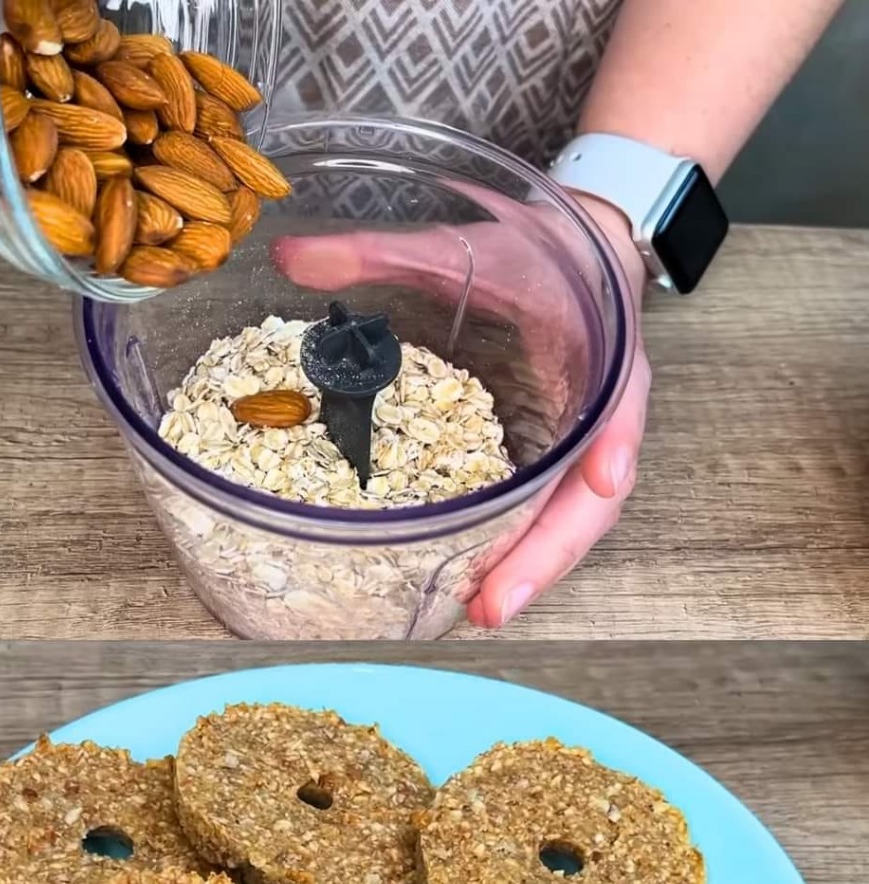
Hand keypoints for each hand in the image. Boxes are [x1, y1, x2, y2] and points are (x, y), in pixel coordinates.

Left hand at [273, 189, 649, 627]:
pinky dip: (514, 550)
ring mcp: (575, 446)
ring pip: (567, 522)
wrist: (575, 250)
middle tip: (490, 605)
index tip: (600, 479)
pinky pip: (540, 513)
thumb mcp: (463, 246)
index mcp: (600, 355)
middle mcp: (597, 414)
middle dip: (545, 556)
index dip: (610, 446)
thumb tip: (290, 256)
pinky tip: (474, 583)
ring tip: (477, 612)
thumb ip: (381, 252)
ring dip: (529, 569)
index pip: (618, 409)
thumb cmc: (531, 253)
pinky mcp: (547, 460)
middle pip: (588, 500)